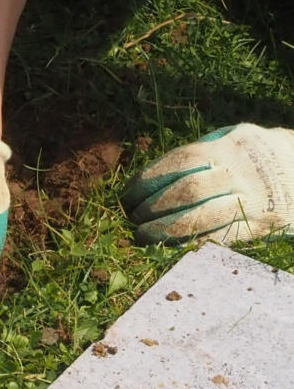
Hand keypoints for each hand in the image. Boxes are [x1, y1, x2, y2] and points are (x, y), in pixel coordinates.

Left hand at [122, 124, 293, 244]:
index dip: (148, 181)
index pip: (179, 161)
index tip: (127, 197)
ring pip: (201, 217)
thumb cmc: (254, 156)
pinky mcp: (261, 225)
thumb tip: (148, 179)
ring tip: (143, 236)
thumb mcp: (233, 140)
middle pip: (187, 190)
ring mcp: (252, 199)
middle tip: (134, 220)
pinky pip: (221, 238)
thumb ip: (199, 154)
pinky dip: (192, 244)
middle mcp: (240, 172)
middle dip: (153, 208)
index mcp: (227, 147)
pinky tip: (171, 247)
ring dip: (165, 231)